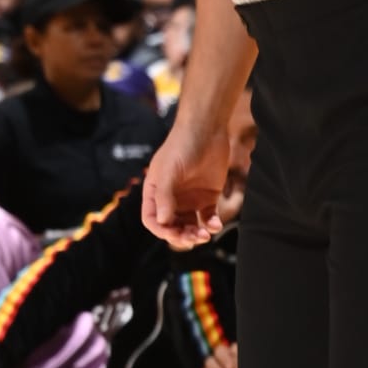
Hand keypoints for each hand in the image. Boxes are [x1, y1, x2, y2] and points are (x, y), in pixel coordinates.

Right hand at [143, 122, 229, 246]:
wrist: (207, 130)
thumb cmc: (182, 146)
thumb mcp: (169, 170)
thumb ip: (165, 196)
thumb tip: (164, 222)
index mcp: (156, 193)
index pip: (153, 220)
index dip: (161, 231)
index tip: (174, 233)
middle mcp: (172, 199)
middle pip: (172, 227)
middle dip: (181, 236)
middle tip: (193, 238)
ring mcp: (190, 199)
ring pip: (190, 226)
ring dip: (196, 234)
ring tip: (205, 235)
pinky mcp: (209, 197)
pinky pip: (208, 218)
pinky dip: (211, 225)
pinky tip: (214, 224)